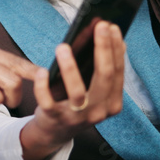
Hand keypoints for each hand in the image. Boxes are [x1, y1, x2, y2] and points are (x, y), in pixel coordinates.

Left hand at [20, 22, 125, 159]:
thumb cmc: (74, 103)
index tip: (112, 27)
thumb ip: (101, 68)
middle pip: (104, 77)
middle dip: (103, 49)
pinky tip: (42, 72)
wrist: (54, 132)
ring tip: (62, 46)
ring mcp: (77, 118)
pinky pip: (48, 102)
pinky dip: (43, 86)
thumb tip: (113, 38)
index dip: (116, 48)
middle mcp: (99, 111)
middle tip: (100, 26)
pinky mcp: (55, 119)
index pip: (117, 72)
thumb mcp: (91, 88)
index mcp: (112, 102)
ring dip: (69, 67)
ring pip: (77, 92)